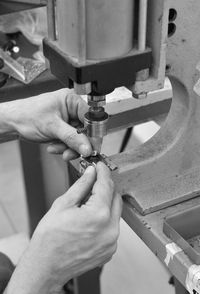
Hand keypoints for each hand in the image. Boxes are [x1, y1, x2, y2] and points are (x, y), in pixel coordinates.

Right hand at [6, 163, 121, 293]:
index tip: (100, 166)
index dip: (103, 172)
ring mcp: (111, 242)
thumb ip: (81, 186)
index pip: (106, 185)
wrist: (45, 267)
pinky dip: (105, 218)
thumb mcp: (63, 205)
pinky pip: (113, 227)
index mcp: (98, 215)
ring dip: (106, 202)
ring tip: (89, 201)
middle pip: (115, 197)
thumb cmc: (49, 239)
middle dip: (106, 186)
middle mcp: (110, 229)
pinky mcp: (110, 250)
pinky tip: (91, 218)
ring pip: (116, 212)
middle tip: (94, 181)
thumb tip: (90, 173)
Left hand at [14, 88, 91, 159]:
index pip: (91, 118)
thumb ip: (72, 137)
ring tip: (58, 148)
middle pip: (86, 130)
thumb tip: (87, 146)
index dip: (92, 133)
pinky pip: (71, 142)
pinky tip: (54, 146)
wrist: (12, 123)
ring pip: (79, 139)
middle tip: (72, 151)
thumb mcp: (52, 126)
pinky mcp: (63, 129)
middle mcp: (71, 109)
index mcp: (72, 100)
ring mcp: (67, 120)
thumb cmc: (26, 115)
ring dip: (69, 147)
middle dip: (78, 144)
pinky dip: (63, 147)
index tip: (91, 146)